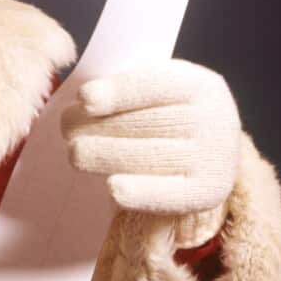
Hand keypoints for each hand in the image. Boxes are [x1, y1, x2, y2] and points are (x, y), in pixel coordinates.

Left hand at [61, 59, 240, 215]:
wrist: (210, 149)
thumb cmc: (167, 111)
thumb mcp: (157, 88)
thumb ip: (127, 89)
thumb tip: (82, 102)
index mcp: (200, 84)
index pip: (155, 85)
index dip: (118, 92)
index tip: (84, 98)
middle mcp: (214, 120)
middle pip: (146, 124)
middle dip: (98, 126)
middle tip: (66, 127)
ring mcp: (214, 158)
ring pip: (149, 157)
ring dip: (104, 156)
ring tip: (75, 152)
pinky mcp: (208, 193)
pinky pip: (169, 195)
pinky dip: (139, 192)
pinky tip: (113, 188)